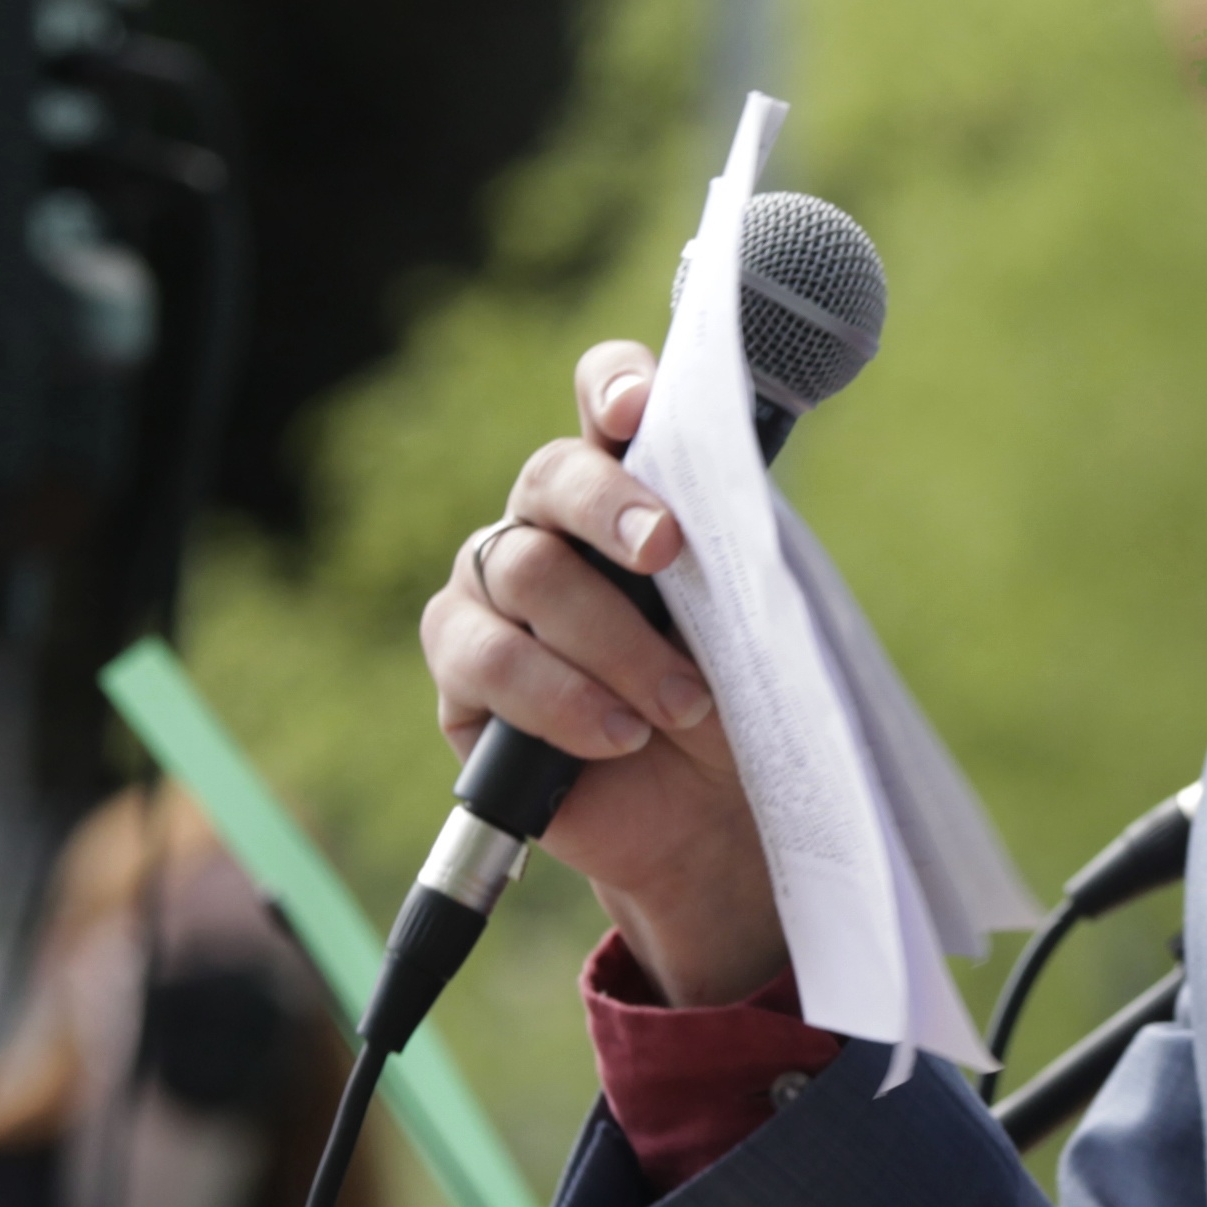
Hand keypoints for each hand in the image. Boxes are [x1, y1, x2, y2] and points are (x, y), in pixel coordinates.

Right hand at [417, 342, 788, 1004]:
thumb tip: (723, 493)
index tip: (641, 408)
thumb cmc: (736, 705)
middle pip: (549, 474)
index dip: (613, 384)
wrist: (709, 822)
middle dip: (612, 508)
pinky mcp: (461, 674)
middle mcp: (548, 526)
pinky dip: (558, 698)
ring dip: (611, 641)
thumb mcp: (746, 620)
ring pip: (523, 571)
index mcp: (626, 489)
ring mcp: (492, 596)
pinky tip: (616, 735)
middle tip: (668, 553)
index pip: (603, 399)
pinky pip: (484, 661)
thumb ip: (724, 547)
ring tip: (677, 705)